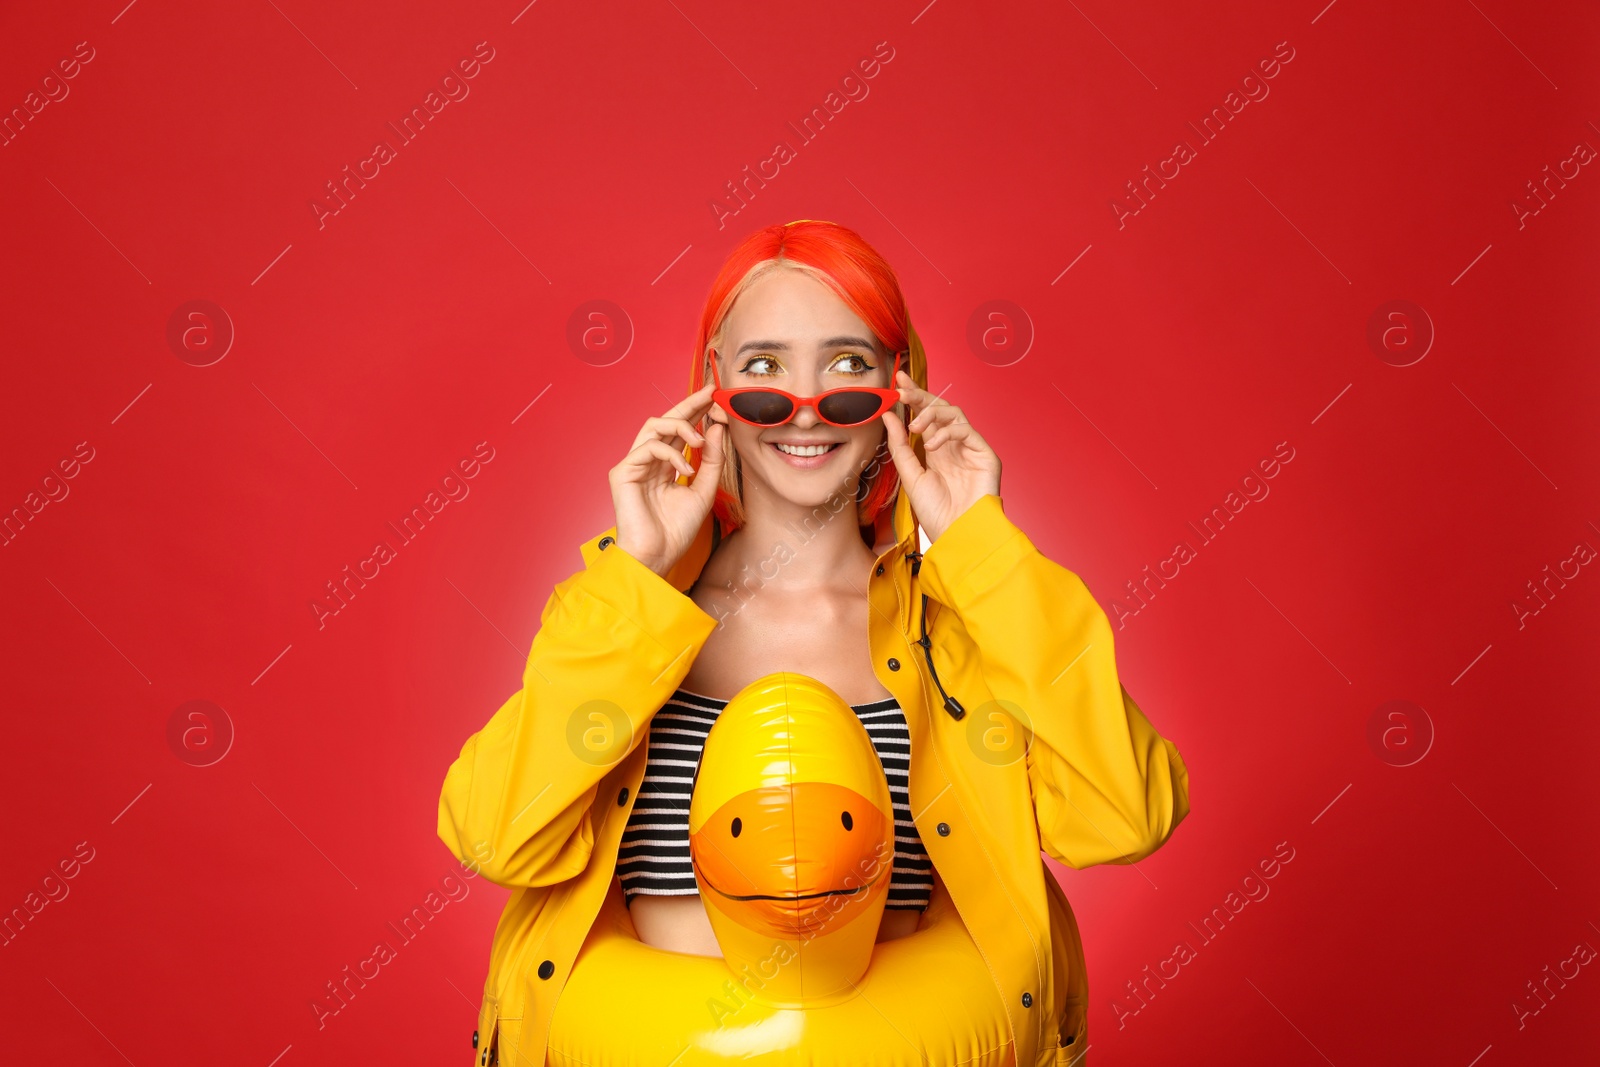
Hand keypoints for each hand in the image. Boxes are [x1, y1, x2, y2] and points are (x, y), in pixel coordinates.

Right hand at [610, 381, 726, 577]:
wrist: (657, 556)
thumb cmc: (676, 530)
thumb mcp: (704, 491)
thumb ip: (711, 460)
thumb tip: (717, 428)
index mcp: (665, 465)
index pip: (680, 430)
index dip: (695, 411)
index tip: (715, 398)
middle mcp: (648, 461)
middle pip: (665, 420)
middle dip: (688, 405)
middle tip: (709, 395)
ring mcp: (634, 465)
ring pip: (653, 426)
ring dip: (681, 426)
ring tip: (700, 441)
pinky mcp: (623, 472)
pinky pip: (648, 448)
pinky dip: (671, 454)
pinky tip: (685, 468)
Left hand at [881, 371, 1000, 542]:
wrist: (957, 535)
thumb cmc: (937, 513)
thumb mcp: (910, 476)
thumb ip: (900, 446)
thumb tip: (887, 415)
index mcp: (936, 451)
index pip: (924, 416)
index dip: (913, 397)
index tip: (897, 381)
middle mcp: (953, 446)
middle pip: (939, 409)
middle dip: (920, 396)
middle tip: (902, 389)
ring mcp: (970, 449)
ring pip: (953, 413)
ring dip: (931, 414)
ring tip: (915, 427)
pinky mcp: (985, 454)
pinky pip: (966, 429)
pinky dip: (947, 432)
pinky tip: (934, 446)